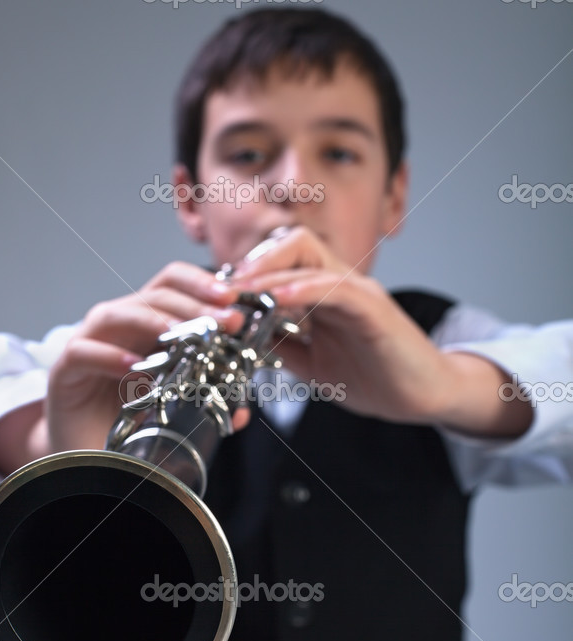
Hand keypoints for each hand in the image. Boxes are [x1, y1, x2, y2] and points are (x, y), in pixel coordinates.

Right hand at [45, 262, 247, 452]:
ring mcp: (88, 343)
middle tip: (224, 323)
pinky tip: (133, 368)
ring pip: (115, 314)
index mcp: (146, 324)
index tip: (233, 300)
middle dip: (193, 306)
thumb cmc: (126, 422)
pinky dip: (109, 356)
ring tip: (179, 335)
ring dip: (152, 321)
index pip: (172, 284)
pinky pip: (83, 352)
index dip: (202, 284)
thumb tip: (242, 411)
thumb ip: (204, 400)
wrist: (82, 456)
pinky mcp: (64, 370)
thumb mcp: (172, 405)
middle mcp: (117, 326)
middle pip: (153, 295)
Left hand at [230, 226, 532, 437]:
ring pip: (311, 259)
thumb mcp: (313, 363)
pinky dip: (305, 290)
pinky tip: (279, 300)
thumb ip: (281, 346)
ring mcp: (360, 293)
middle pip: (294, 243)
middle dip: (254, 262)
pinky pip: (337, 289)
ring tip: (240, 292)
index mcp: (326, 293)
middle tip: (223, 290)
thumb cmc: (376, 376)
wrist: (423, 396)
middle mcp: (342, 284)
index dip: (248, 272)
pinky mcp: (375, 311)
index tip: (218, 297)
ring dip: (269, 273)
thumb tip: (241, 339)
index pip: (283, 261)